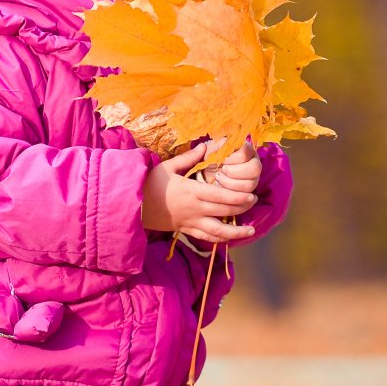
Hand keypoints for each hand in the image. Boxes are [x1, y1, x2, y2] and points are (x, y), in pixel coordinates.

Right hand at [141, 143, 256, 243]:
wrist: (133, 206)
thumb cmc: (150, 183)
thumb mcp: (169, 166)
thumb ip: (190, 157)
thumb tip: (206, 146)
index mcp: (192, 191)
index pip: (222, 196)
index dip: (240, 197)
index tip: (252, 194)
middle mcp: (194, 209)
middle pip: (225, 212)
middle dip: (242, 208)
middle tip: (254, 201)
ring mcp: (190, 222)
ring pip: (218, 232)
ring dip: (236, 232)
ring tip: (250, 231)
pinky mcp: (185, 230)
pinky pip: (206, 238)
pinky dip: (220, 239)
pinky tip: (230, 237)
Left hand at [203, 140, 261, 195]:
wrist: (205, 172)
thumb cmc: (209, 158)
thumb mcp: (211, 148)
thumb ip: (217, 146)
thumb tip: (216, 146)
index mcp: (246, 149)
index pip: (246, 152)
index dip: (233, 158)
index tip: (223, 160)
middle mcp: (254, 162)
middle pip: (255, 169)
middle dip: (234, 172)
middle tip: (222, 170)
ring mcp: (253, 178)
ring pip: (251, 185)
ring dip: (231, 183)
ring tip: (219, 178)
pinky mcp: (248, 192)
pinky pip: (246, 197)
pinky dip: (231, 194)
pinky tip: (221, 187)